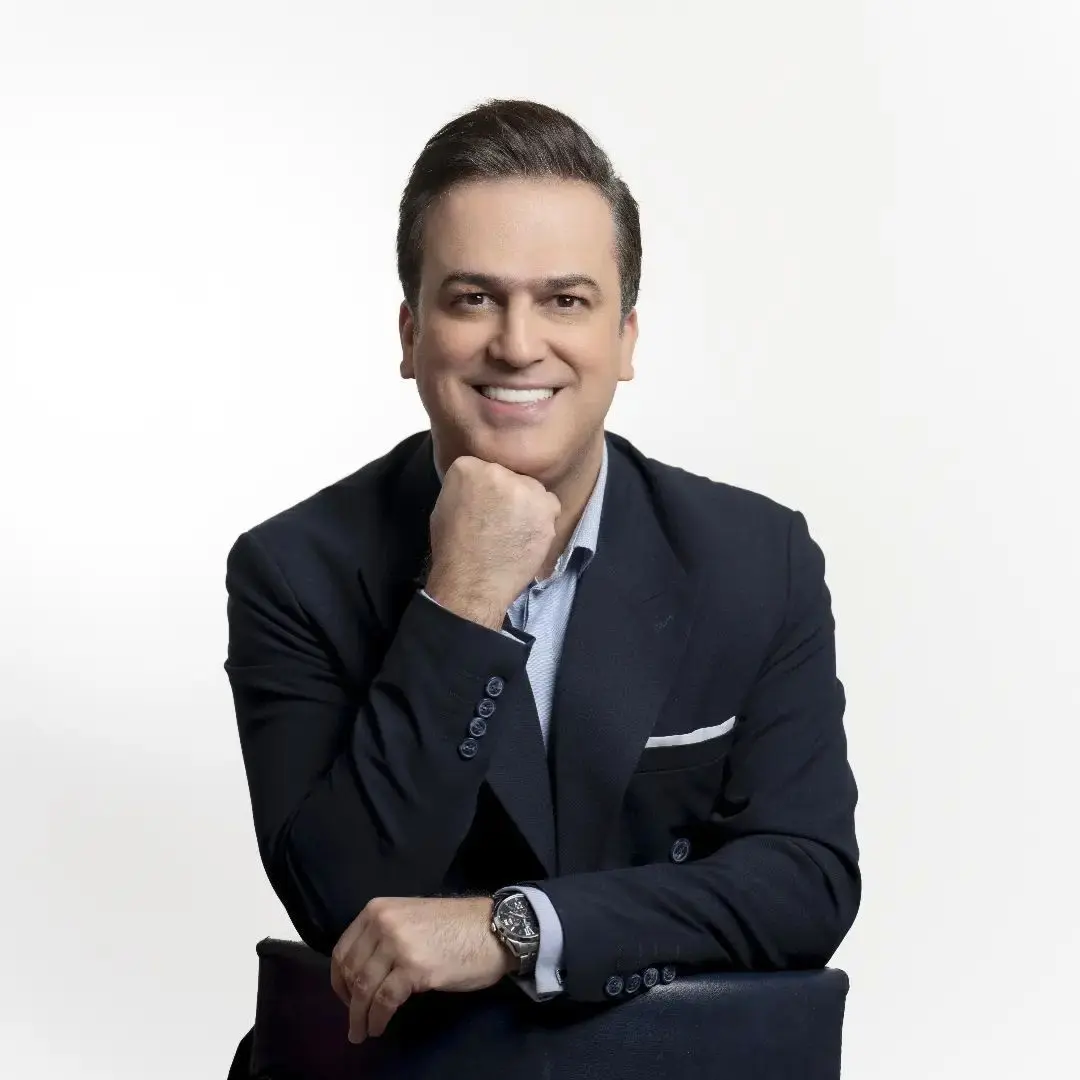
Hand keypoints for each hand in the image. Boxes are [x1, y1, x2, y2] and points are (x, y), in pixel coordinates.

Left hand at [330, 896, 514, 1043]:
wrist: (494, 928)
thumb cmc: (456, 925)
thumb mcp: (410, 918)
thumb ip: (385, 935)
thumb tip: (363, 968)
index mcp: (378, 909)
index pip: (343, 949)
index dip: (339, 980)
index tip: (345, 998)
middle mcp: (383, 923)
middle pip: (351, 971)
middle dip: (349, 1002)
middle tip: (354, 1022)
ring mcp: (398, 945)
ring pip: (364, 988)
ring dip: (359, 1017)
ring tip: (361, 1032)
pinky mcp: (414, 969)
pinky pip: (384, 1000)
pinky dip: (377, 1019)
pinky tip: (379, 1027)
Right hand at [426, 456, 560, 628]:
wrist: (473, 583)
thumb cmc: (453, 550)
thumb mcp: (444, 507)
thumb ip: (465, 488)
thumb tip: (479, 488)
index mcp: (468, 467)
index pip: (483, 468)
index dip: (485, 489)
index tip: (482, 506)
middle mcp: (499, 472)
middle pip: (510, 476)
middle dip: (507, 494)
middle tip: (500, 519)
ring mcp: (526, 489)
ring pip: (532, 489)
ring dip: (527, 504)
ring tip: (514, 530)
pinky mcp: (547, 509)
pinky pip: (549, 506)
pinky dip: (542, 519)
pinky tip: (527, 536)